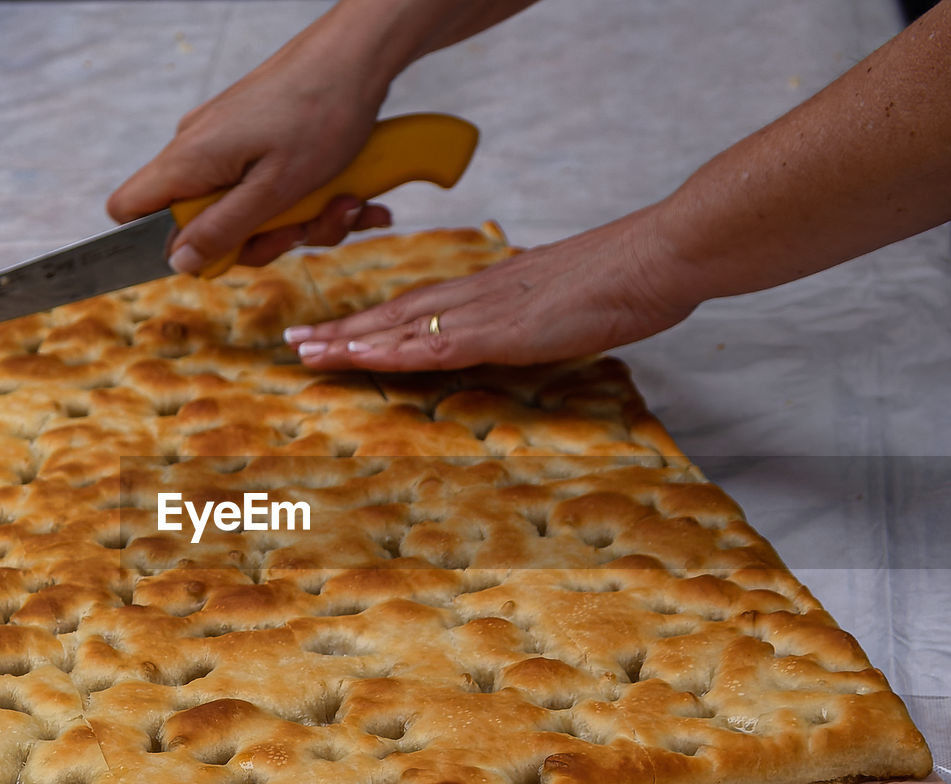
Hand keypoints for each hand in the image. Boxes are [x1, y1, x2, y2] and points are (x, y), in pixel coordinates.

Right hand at [106, 20, 393, 274]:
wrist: (358, 56)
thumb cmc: (321, 112)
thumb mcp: (274, 190)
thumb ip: (222, 231)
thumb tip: (179, 261)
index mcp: (190, 159)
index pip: (130, 210)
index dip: (166, 244)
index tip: (223, 250)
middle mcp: (198, 150)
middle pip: (204, 226)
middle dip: (264, 240)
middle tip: (306, 226)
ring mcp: (226, 145)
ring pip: (246, 213)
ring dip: (300, 223)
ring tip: (344, 203)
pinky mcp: (253, 141)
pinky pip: (268, 190)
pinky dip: (309, 201)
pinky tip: (350, 196)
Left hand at [284, 206, 698, 370]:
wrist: (655, 257)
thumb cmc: (620, 279)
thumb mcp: (562, 302)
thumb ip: (532, 318)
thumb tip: (517, 334)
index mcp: (488, 291)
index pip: (416, 308)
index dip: (371, 322)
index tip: (336, 332)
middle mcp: (475, 296)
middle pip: (395, 315)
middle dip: (343, 331)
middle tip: (295, 342)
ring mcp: (485, 311)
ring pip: (402, 327)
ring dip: (352, 342)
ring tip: (307, 352)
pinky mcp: (502, 330)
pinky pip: (435, 343)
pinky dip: (393, 352)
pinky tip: (362, 359)